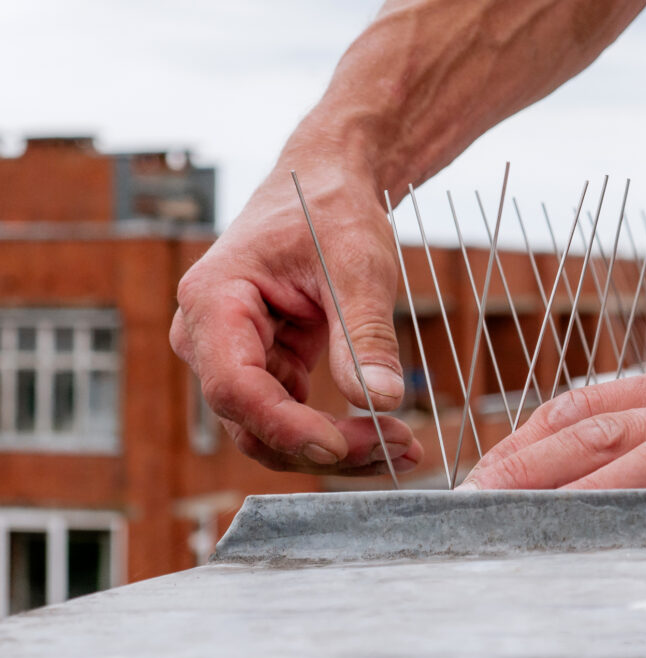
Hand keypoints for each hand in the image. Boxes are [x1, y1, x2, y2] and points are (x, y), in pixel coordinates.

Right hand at [170, 143, 420, 475]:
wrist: (325, 186)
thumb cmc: (332, 210)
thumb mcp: (357, 265)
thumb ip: (365, 333)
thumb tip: (384, 400)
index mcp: (213, 301)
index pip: (235, 387)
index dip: (288, 427)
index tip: (345, 444)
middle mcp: (208, 337)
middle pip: (254, 423)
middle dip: (326, 447)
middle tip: (400, 450)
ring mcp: (233, 358)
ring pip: (274, 433)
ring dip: (337, 451)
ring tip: (405, 449)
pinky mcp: (265, 369)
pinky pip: (294, 418)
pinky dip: (340, 434)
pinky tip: (388, 436)